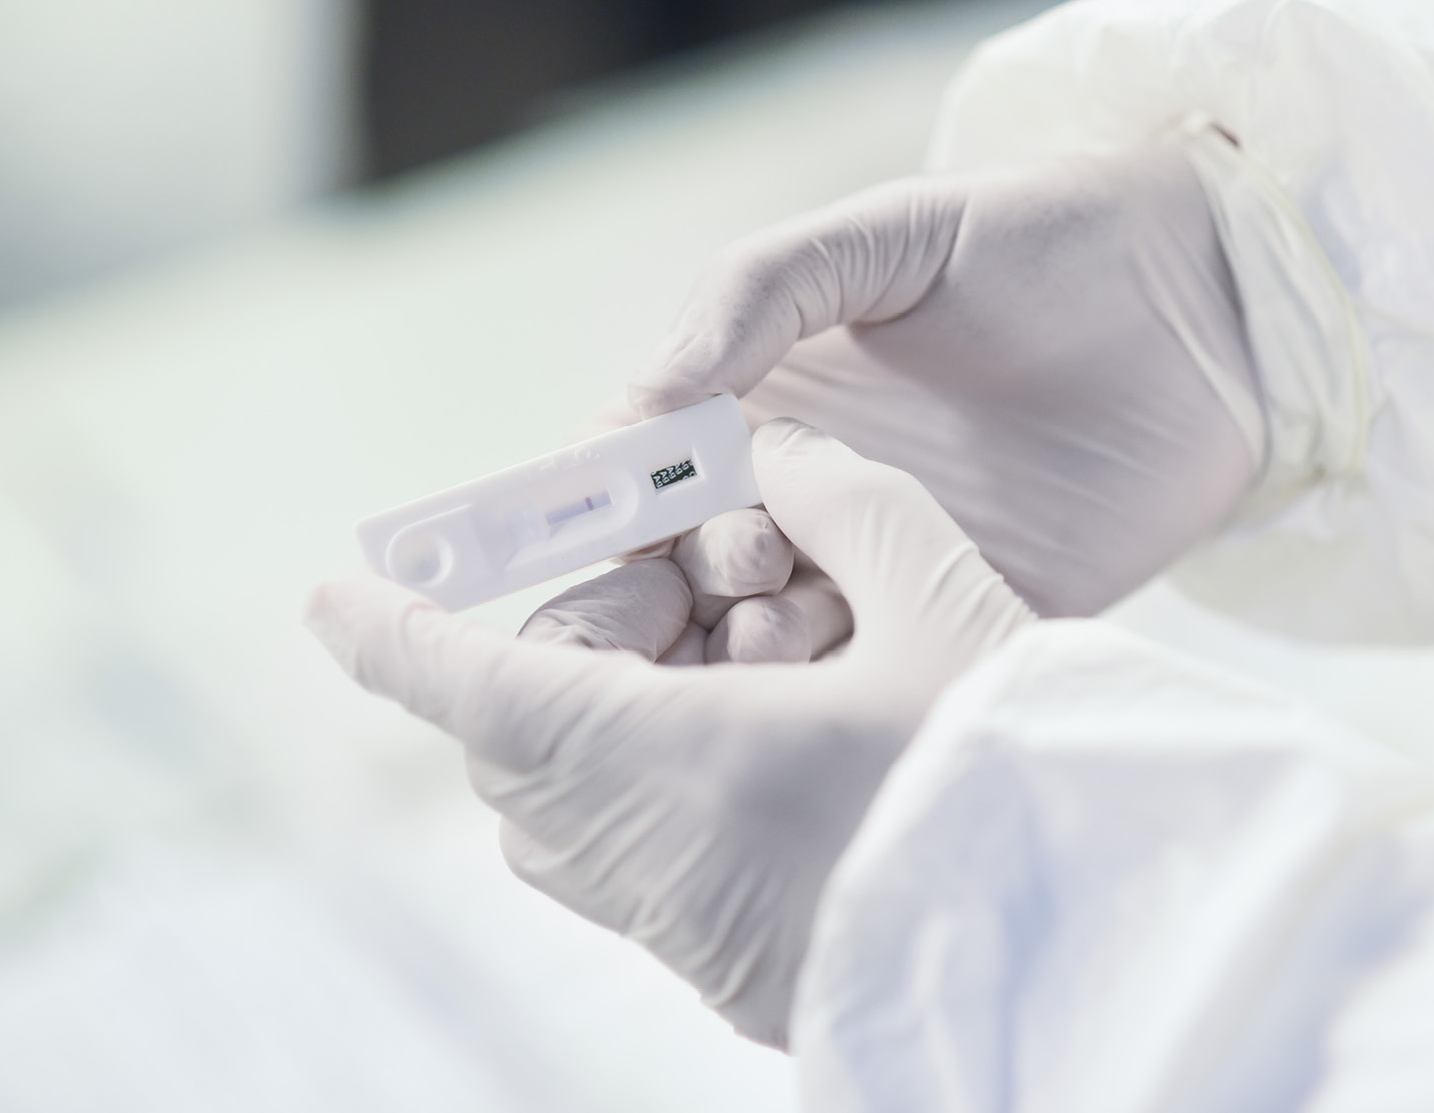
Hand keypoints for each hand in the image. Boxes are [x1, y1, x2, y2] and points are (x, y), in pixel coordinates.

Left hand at [304, 421, 1035, 1047]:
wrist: (1104, 933)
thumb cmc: (1016, 764)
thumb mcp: (941, 591)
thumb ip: (842, 494)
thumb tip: (769, 461)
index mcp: (676, 762)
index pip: (475, 688)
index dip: (393, 636)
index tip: (329, 601)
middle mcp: (650, 861)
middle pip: (526, 742)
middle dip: (568, 650)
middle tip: (687, 592)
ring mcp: (683, 932)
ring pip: (571, 814)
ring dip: (610, 722)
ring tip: (749, 664)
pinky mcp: (727, 972)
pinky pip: (639, 865)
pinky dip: (666, 788)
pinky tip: (789, 744)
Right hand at [629, 142, 1265, 616]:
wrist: (1218, 300)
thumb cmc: (1045, 238)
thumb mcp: (884, 236)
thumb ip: (754, 295)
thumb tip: (636, 404)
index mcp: (769, 400)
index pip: (645, 469)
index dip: (603, 500)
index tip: (592, 525)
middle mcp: (812, 490)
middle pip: (691, 569)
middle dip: (678, 579)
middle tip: (733, 561)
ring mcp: (888, 561)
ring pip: (773, 635)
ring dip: (750, 643)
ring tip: (780, 618)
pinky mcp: (972, 614)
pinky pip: (885, 670)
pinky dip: (844, 682)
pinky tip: (845, 663)